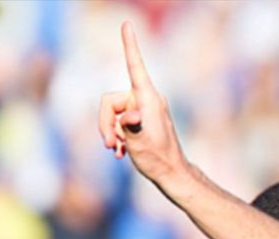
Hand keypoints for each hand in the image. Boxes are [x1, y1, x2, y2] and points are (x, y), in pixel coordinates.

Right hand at [98, 22, 187, 184]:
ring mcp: (143, 110)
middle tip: (109, 144)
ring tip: (117, 151)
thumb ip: (131, 126)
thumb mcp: (141, 143)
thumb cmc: (158, 159)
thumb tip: (129, 117)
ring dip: (111, 133)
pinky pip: (120, 122)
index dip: (130, 46)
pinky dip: (118, 137)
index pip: (135, 66)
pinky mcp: (141, 121)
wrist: (172, 175)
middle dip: (105, 123)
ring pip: (112, 114)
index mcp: (148, 98)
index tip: (127, 24)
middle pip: (110, 101)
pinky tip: (121, 153)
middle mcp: (146, 100)